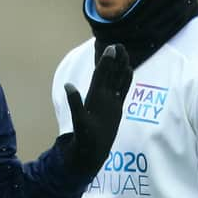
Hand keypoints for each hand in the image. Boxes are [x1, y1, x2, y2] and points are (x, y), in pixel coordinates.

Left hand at [64, 44, 132, 175]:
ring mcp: (110, 102)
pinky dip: (126, 81)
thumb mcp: (79, 121)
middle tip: (120, 45)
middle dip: (114, 60)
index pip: (101, 75)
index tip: (111, 48)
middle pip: (110, 74)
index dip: (106, 62)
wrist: (90, 152)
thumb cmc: (84, 139)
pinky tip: (129, 70)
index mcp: (94, 97)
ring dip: (121, 67)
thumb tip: (67, 85)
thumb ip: (75, 103)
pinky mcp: (116, 108)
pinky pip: (122, 91)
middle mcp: (102, 97)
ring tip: (126, 53)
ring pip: (117, 80)